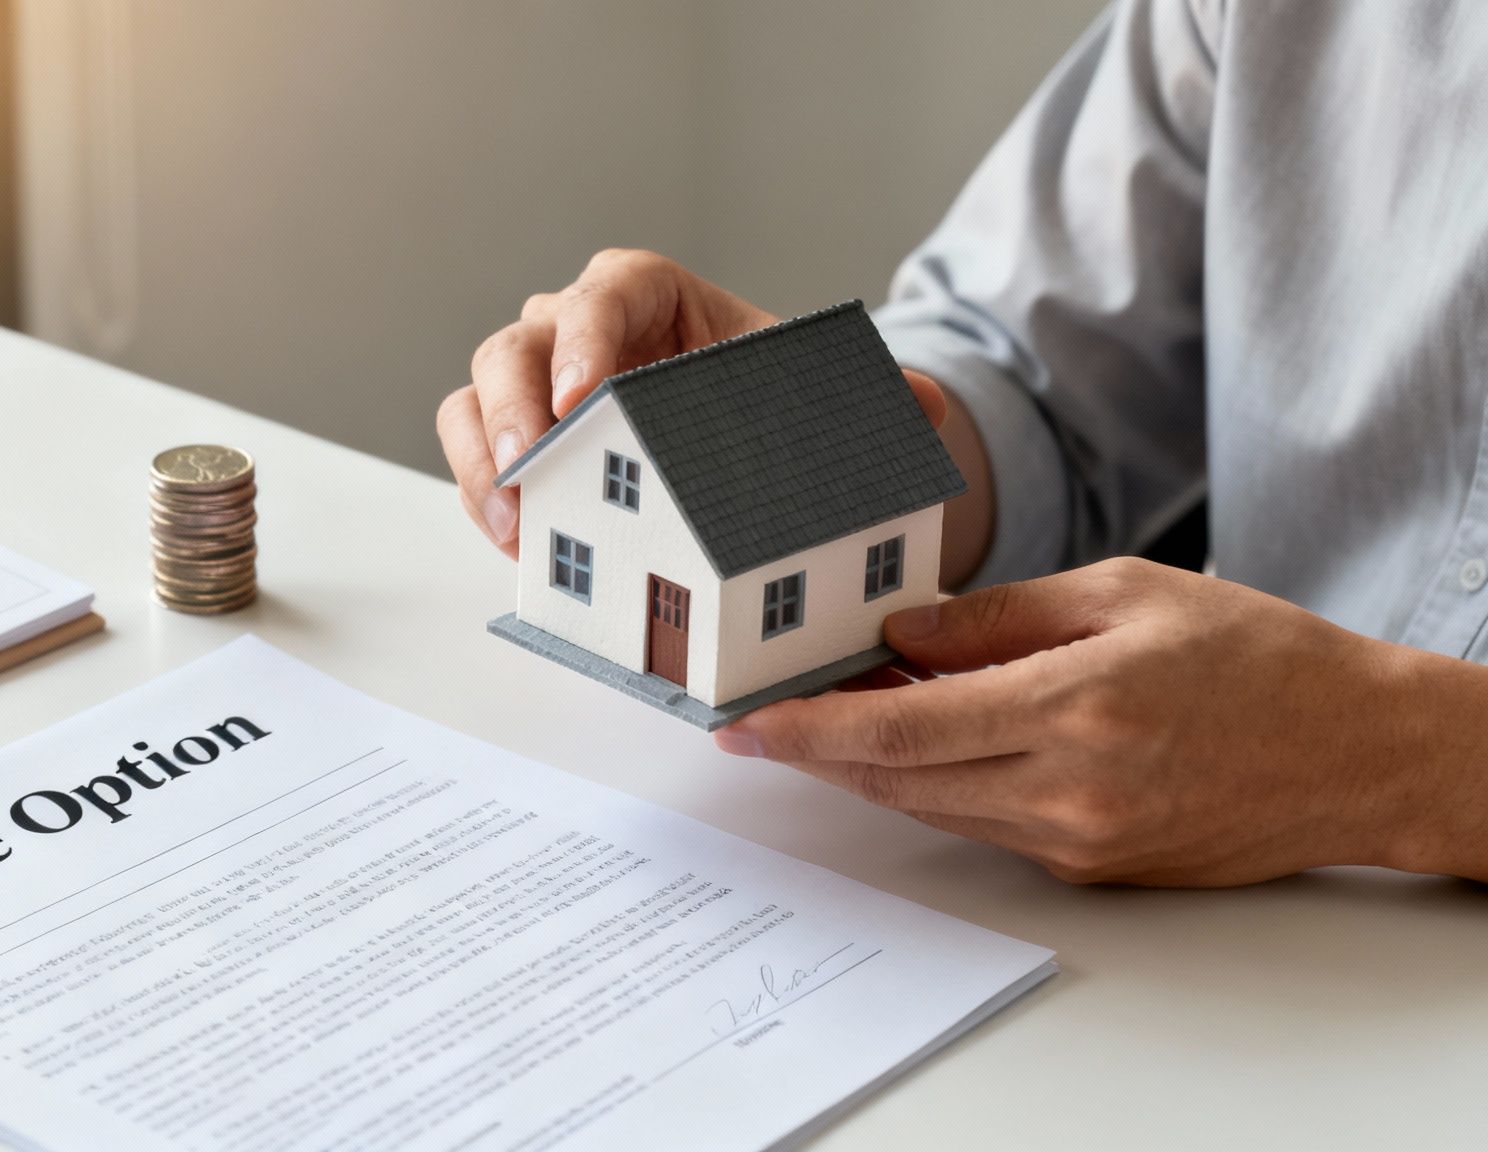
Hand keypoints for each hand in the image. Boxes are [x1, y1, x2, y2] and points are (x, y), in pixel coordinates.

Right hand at [437, 248, 947, 557]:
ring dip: (482, 466)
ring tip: (513, 526)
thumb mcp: (804, 390)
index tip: (586, 397)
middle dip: (512, 410)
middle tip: (530, 465)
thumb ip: (867, 394)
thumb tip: (923, 407)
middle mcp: (571, 332)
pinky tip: (519, 548)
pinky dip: (486, 503)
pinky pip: (474, 462)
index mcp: (641, 295)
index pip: (602, 296)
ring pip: (474, 404)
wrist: (727, 430)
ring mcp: (532, 390)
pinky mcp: (513, 446)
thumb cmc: (749, 396)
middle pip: (513, 348)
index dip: (584, 340)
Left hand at [715, 558, 1487, 884]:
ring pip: (934, 807)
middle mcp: (1071, 788)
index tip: (745, 723)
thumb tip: (901, 636)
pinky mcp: (1094, 866)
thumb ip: (1001, 616)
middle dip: (819, 750)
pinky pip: (985, 824)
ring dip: (872, 769)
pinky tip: (923, 743)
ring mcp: (1080, 840)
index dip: (809, 729)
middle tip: (761, 718)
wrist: (1359, 752)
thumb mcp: (1127, 592)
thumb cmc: (1257, 656)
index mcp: (1076, 706)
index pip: (901, 730)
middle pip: (899, 779)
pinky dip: (938, 784)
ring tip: (829, 718)